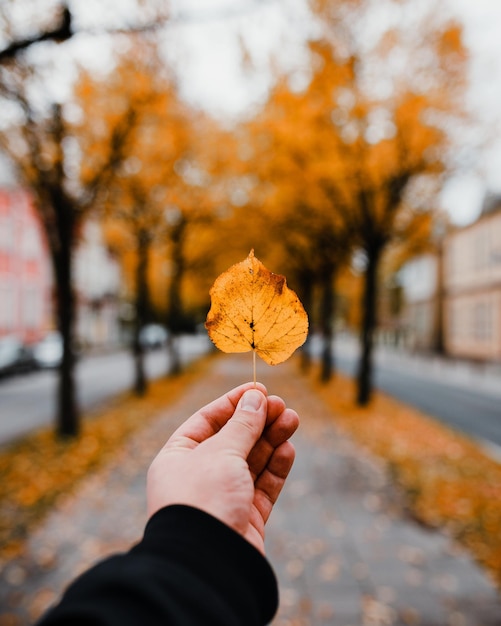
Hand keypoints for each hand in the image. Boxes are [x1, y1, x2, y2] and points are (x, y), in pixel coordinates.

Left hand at [147, 382, 298, 553]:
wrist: (206, 565)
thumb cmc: (203, 500)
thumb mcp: (221, 452)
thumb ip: (242, 424)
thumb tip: (256, 397)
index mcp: (179, 457)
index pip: (207, 420)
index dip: (234, 402)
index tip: (259, 388)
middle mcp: (199, 476)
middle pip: (233, 439)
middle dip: (258, 421)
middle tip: (282, 405)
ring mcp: (223, 498)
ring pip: (252, 461)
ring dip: (272, 439)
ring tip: (292, 419)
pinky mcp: (245, 518)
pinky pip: (263, 486)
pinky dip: (276, 467)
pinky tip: (287, 448)